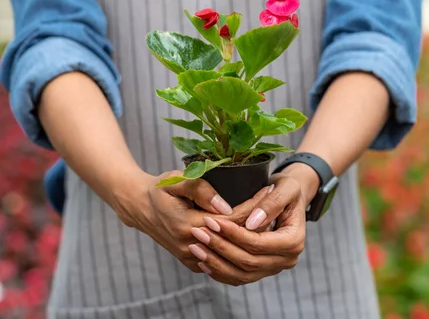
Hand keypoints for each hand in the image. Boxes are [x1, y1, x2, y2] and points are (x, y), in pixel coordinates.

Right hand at [112, 170, 268, 272]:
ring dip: (252, 236)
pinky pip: (223, 259)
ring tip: (270, 215)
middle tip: (275, 202)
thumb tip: (225, 206)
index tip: (269, 189)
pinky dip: (239, 246)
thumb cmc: (161, 188)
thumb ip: (201, 190)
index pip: (233, 219)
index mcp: (187, 224)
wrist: (140, 208)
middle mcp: (190, 246)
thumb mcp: (178, 180)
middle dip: (259, 221)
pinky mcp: (194, 263)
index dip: (254, 204)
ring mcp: (192, 257)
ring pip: (232, 252)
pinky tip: (254, 230)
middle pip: (236, 238)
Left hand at [189, 164, 318, 284]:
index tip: (211, 221)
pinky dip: (220, 272)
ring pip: (241, 274)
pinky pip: (239, 278)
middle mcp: (287, 260)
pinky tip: (202, 260)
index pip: (258, 243)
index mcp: (293, 241)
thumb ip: (272, 203)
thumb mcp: (285, 187)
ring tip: (195, 247)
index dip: (233, 234)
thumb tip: (252, 223)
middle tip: (197, 232)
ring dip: (216, 263)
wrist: (288, 198)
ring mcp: (274, 268)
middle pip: (248, 261)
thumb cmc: (287, 188)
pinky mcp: (263, 271)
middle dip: (220, 247)